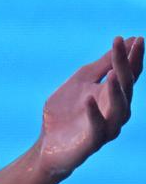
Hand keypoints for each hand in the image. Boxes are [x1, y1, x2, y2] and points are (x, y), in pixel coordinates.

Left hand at [39, 35, 142, 179]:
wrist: (47, 146)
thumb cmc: (66, 113)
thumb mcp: (80, 82)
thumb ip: (100, 65)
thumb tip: (124, 40)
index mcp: (114, 95)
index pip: (129, 73)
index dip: (133, 56)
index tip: (136, 38)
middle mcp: (116, 110)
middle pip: (126, 86)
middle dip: (126, 65)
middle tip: (126, 45)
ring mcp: (107, 127)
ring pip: (119, 108)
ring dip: (117, 90)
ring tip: (114, 73)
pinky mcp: (92, 142)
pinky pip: (97, 127)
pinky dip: (94, 113)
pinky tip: (88, 99)